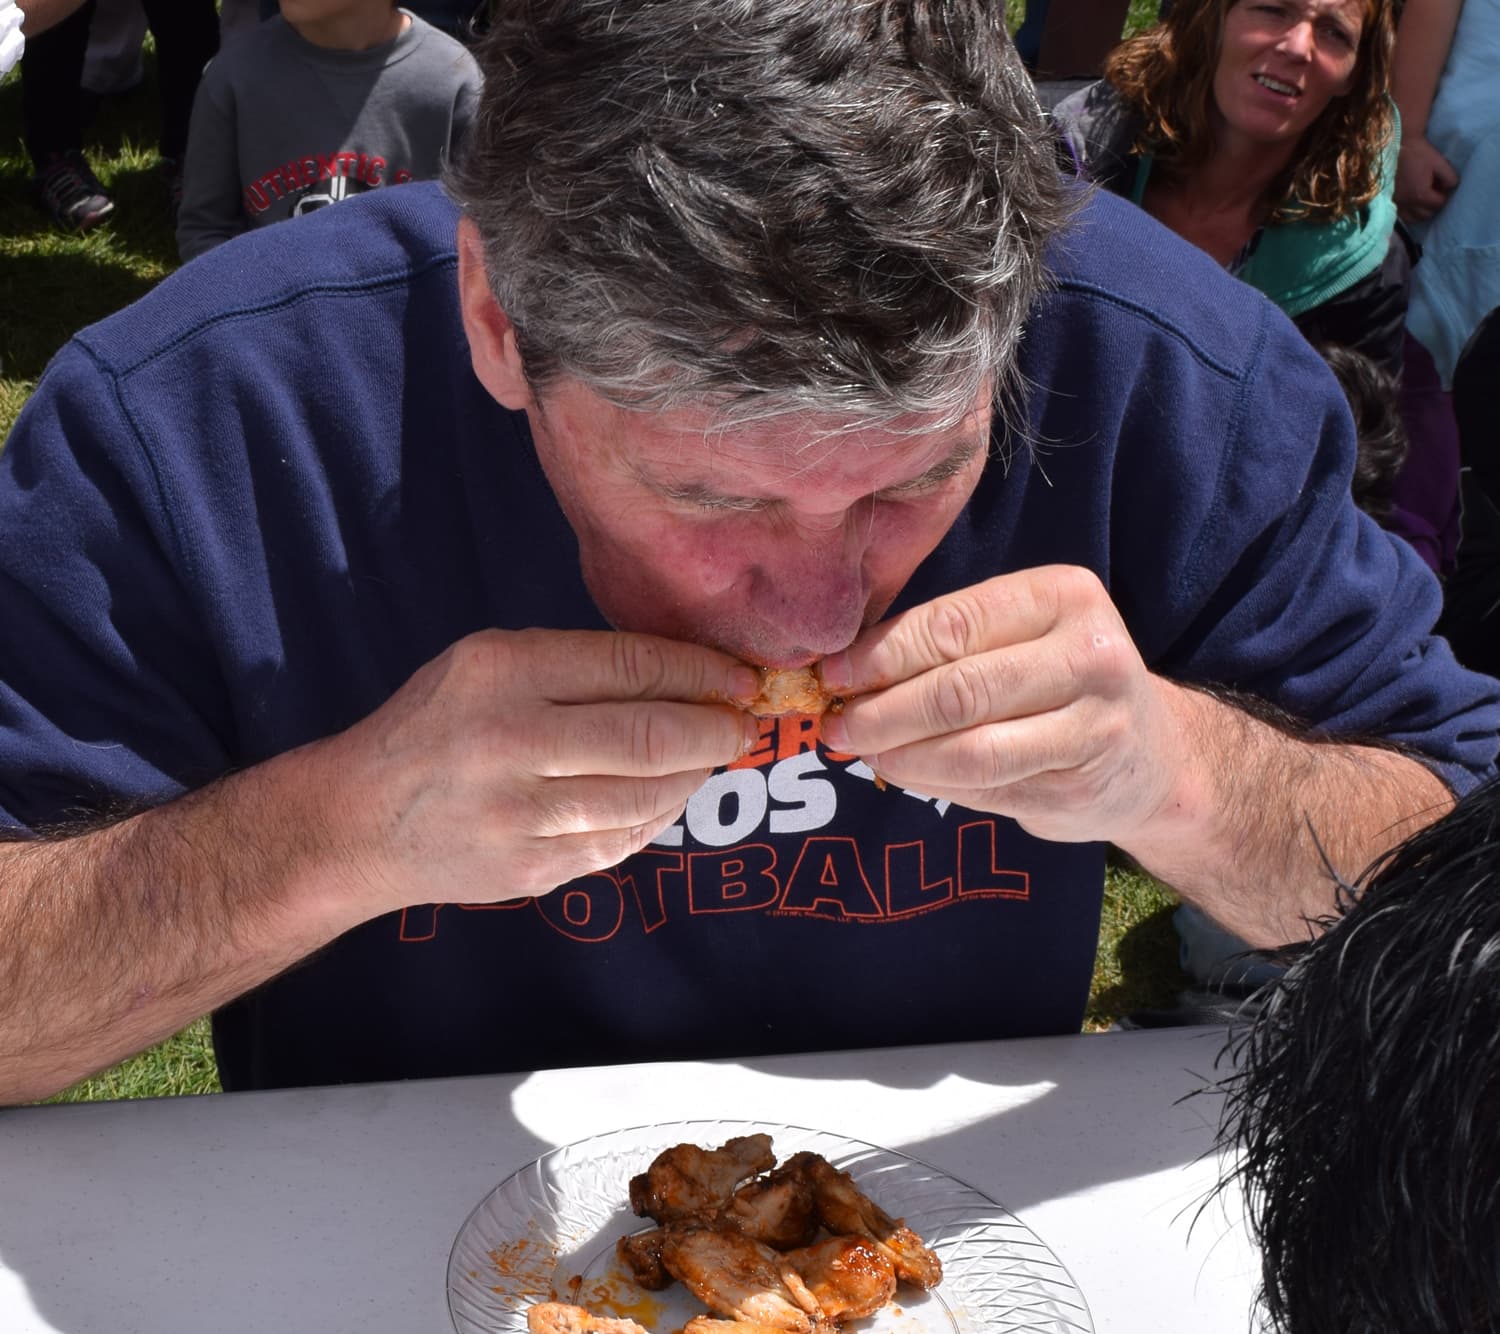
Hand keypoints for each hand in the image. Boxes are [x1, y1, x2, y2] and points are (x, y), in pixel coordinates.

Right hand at [312, 628, 758, 909]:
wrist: (358, 824)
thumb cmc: (433, 727)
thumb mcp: (486, 664)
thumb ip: (575, 665)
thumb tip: (685, 673)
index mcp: (501, 673)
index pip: (629, 665)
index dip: (700, 671)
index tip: (740, 677)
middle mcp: (511, 742)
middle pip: (650, 736)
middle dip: (716, 728)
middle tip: (744, 721)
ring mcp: (521, 816)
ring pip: (646, 796)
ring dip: (697, 774)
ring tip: (713, 754)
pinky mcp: (532, 871)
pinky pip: (623, 841)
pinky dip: (662, 814)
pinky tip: (671, 792)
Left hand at [819, 566, 1185, 845]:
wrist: (1151, 755)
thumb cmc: (1056, 678)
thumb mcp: (1018, 634)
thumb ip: (946, 641)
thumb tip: (844, 670)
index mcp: (1064, 596)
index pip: (953, 624)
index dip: (881, 654)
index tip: (831, 674)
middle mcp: (1090, 657)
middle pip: (958, 690)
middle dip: (880, 711)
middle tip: (835, 724)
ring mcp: (1094, 728)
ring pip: (970, 749)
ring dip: (899, 755)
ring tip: (860, 750)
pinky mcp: (1081, 790)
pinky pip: (985, 789)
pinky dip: (929, 783)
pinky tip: (901, 772)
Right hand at [1395, 135, 1458, 222]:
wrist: (1397, 146)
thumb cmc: (1419, 153)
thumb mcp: (1439, 162)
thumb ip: (1450, 177)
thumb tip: (1450, 188)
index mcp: (1420, 194)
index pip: (1439, 204)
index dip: (1444, 196)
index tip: (1443, 187)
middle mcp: (1407, 203)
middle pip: (1426, 215)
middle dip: (1432, 206)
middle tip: (1434, 193)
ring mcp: (1396, 203)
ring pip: (1412, 218)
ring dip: (1420, 211)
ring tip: (1422, 199)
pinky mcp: (1388, 201)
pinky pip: (1401, 215)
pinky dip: (1408, 211)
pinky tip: (1411, 201)